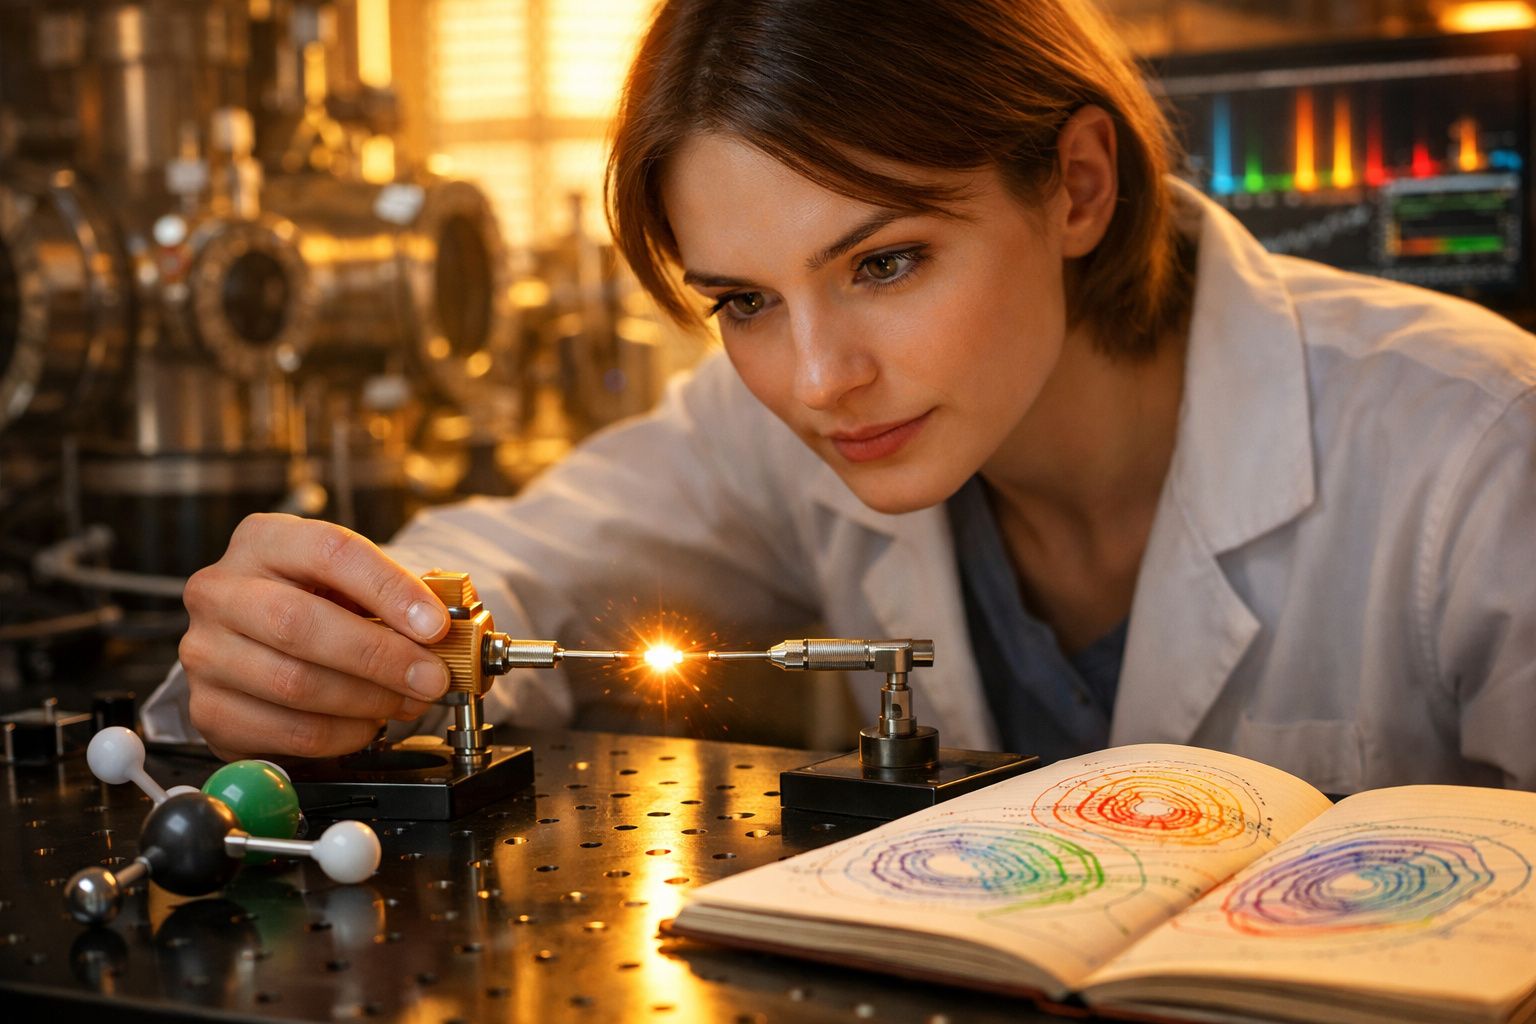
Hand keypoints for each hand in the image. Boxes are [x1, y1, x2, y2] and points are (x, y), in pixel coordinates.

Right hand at [179, 513, 454, 759]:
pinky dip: (340, 734)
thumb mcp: (356, 584)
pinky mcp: (207, 708)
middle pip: (301, 624)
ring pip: (294, 683)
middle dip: (380, 656)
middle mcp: (221, 590)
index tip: (435, 625)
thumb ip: (398, 597)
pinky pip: (284, 730)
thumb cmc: (321, 605)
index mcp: (264, 540)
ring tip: (405, 700)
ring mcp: (204, 651)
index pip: (330, 551)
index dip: (389, 589)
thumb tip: (449, 628)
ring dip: (367, 700)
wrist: (265, 643)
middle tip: (431, 677)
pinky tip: (367, 724)